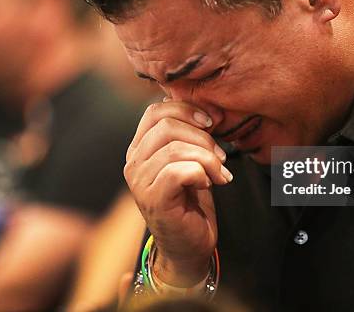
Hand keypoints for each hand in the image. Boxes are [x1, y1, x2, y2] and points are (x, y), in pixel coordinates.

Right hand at [124, 100, 231, 286]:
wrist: (190, 244)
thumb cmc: (192, 200)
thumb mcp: (191, 159)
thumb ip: (191, 134)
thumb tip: (209, 110)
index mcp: (140, 147)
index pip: (156, 110)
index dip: (187, 109)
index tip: (212, 123)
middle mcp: (133, 162)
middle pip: (167, 125)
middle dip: (203, 137)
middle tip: (220, 156)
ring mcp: (139, 182)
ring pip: (175, 148)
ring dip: (207, 158)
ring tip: (220, 173)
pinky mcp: (153, 199)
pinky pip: (179, 171)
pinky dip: (201, 173)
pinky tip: (209, 184)